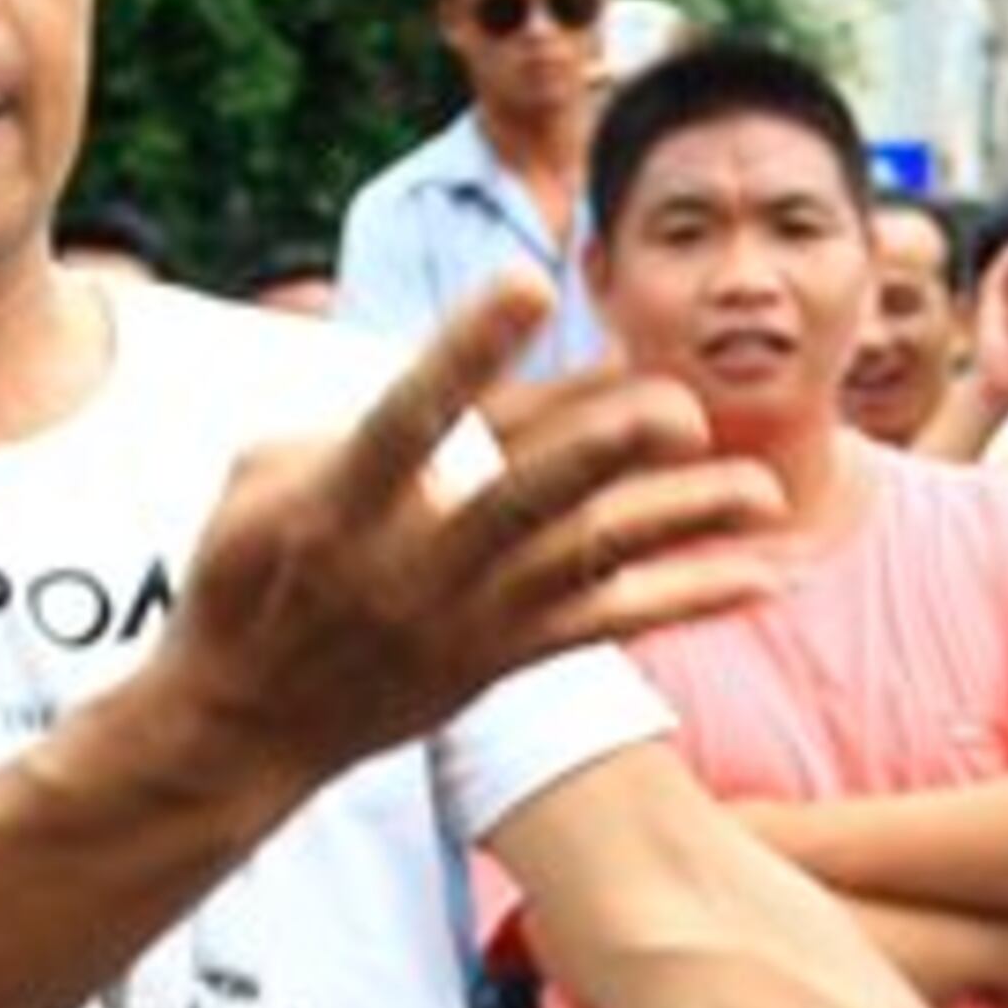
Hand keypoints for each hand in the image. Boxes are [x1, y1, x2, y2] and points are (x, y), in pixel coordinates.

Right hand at [163, 273, 782, 785]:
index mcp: (339, 505)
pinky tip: (758, 574)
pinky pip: (610, 623)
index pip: (411, 416)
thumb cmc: (248, 578)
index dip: (467, 350)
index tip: (525, 283)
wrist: (244, 725)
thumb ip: (346, 424)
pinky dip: (687, 596)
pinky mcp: (504, 657)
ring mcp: (466, 618)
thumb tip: (457, 378)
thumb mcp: (256, 484)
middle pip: (526, 500)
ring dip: (680, 524)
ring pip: (588, 560)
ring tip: (763, 492)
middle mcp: (412, 565)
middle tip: (684, 408)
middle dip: (607, 452)